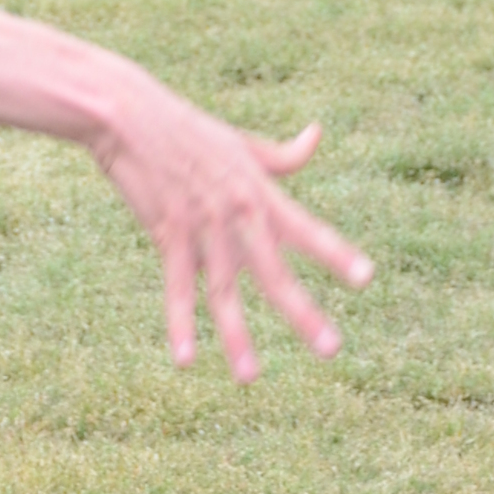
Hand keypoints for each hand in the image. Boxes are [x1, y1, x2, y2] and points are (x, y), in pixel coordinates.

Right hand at [89, 87, 371, 378]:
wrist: (126, 114)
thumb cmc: (183, 125)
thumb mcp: (238, 141)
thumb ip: (281, 155)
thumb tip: (317, 135)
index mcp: (258, 190)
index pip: (306, 228)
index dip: (336, 255)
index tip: (366, 279)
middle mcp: (236, 211)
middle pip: (274, 272)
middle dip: (302, 313)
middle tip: (331, 350)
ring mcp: (201, 225)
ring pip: (224, 292)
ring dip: (236, 337)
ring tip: (250, 378)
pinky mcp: (167, 234)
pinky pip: (178, 288)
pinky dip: (180, 324)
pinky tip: (185, 360)